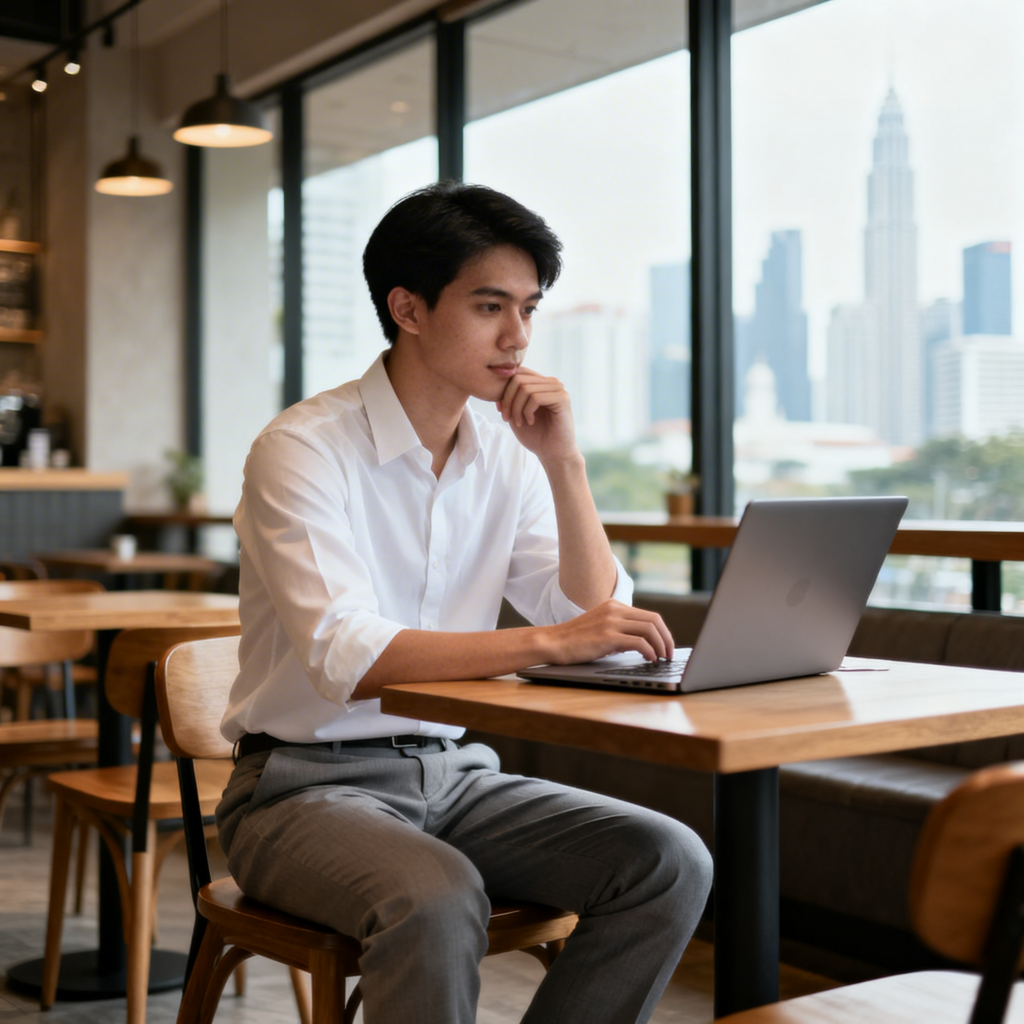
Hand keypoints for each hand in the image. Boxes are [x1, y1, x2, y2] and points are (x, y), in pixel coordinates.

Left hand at [497, 367, 578, 464]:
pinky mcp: (562, 398)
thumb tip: (496, 385)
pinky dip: (527, 411)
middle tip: (507, 419)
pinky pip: (535, 397)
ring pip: (525, 388)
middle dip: (508, 400)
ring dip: (516, 408)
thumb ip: (508, 398)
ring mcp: (558, 389)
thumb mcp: (515, 414)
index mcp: (541, 383)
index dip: (504, 390)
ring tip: (520, 423)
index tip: (501, 410)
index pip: (518, 372)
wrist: (553, 454)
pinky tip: (530, 422)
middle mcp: (551, 382)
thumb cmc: (536, 435)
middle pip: (518, 379)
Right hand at [543, 600, 674, 663]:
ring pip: (649, 630)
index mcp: (614, 606)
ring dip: (661, 646)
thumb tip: (643, 643)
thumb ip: (620, 630)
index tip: (666, 646)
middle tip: (669, 654)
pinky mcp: (607, 636)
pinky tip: (649, 659)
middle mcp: (615, 610)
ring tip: (661, 659)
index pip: (649, 615)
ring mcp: (611, 622)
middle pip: (654, 620)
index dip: (663, 632)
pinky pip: (639, 642)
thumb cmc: (575, 640)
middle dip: (667, 638)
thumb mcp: (600, 628)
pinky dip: (650, 652)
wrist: (552, 642)